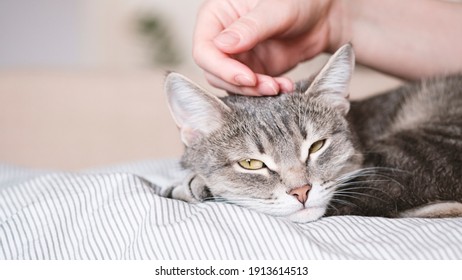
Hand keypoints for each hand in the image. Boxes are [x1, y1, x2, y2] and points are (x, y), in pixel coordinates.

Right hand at [193, 0, 335, 95]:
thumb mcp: (276, 9)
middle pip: (214, 72)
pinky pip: (251, 89)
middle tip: (268, 86)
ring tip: (279, 86)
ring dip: (255, 91)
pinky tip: (285, 86)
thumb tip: (222, 45)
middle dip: (241, 84)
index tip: (247, 77)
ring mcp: (237, 56)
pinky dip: (266, 92)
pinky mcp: (252, 70)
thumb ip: (249, 27)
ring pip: (231, 85)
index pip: (204, 50)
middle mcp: (222, 38)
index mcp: (216, 15)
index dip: (222, 68)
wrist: (323, 15)